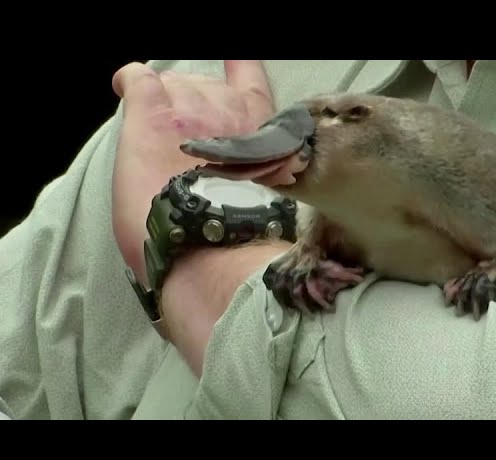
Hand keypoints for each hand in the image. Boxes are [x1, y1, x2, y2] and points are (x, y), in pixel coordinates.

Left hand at [111, 61, 274, 281]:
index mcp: (258, 129)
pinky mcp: (153, 115)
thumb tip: (229, 164)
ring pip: (171, 85)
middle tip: (180, 144)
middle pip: (202, 86)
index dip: (237, 71)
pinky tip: (124, 85)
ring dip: (162, 106)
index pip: (249, 79)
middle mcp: (228, 108)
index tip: (229, 73)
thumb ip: (248, 166)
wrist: (211, 243)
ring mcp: (189, 108)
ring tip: (157, 142)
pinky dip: (130, 81)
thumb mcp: (261, 192)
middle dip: (190, 107)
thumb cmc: (237, 232)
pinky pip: (139, 80)